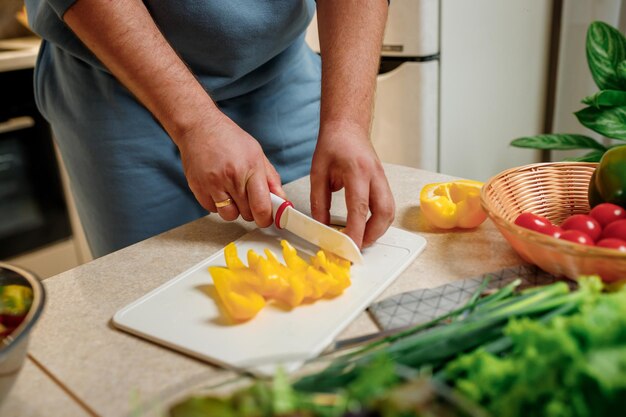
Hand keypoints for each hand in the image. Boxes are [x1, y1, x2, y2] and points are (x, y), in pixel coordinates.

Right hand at [177, 114, 284, 226]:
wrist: (199, 127)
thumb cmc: (229, 138)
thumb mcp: (257, 154)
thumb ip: (271, 179)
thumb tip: (281, 201)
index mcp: (251, 168)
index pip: (261, 206)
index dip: (266, 218)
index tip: (267, 218)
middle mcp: (232, 177)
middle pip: (246, 214)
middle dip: (251, 210)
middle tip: (249, 197)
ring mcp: (213, 183)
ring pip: (229, 215)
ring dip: (234, 209)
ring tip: (232, 193)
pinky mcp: (198, 188)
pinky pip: (212, 209)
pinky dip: (217, 204)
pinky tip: (218, 189)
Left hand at [310, 122, 394, 247]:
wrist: (348, 126)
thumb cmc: (333, 144)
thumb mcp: (318, 172)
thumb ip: (319, 201)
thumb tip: (322, 226)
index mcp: (357, 171)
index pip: (360, 208)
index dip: (357, 231)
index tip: (350, 247)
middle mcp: (375, 176)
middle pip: (384, 213)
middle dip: (372, 234)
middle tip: (356, 246)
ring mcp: (383, 179)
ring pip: (389, 211)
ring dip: (378, 229)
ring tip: (360, 238)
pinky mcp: (384, 182)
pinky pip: (387, 206)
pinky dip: (379, 220)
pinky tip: (366, 226)